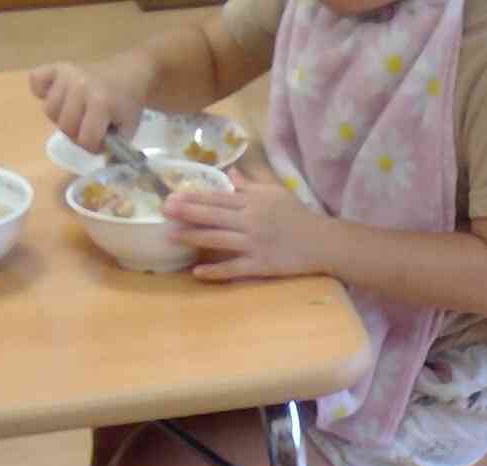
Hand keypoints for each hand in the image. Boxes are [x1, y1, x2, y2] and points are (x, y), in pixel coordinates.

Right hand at [29, 53, 151, 155]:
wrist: (128, 75)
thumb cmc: (126, 104)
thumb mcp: (128, 128)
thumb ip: (114, 146)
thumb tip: (101, 159)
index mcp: (101, 102)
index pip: (85, 139)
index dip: (92, 147)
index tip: (99, 142)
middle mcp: (81, 86)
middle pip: (64, 125)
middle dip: (76, 134)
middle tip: (86, 127)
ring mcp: (67, 75)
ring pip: (49, 109)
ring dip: (60, 116)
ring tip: (74, 113)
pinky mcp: (57, 67)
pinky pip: (36, 80)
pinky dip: (41, 90)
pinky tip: (57, 96)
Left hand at [172, 178, 326, 283]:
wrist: (323, 242)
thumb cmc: (298, 216)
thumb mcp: (275, 193)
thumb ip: (251, 184)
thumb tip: (230, 172)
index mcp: (253, 202)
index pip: (218, 197)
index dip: (195, 196)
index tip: (173, 195)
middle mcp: (250, 221)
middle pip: (214, 215)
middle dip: (187, 212)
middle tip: (163, 210)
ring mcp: (255, 244)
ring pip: (219, 239)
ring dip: (194, 237)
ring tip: (171, 236)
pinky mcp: (261, 265)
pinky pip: (235, 268)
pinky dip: (216, 271)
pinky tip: (198, 273)